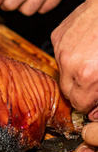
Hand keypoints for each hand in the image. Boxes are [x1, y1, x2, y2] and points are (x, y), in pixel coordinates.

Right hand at [51, 0, 97, 116]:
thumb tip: (94, 114)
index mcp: (87, 77)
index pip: (79, 104)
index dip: (89, 102)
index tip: (95, 98)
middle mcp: (69, 64)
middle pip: (67, 91)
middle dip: (81, 89)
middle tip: (95, 80)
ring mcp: (61, 49)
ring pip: (63, 71)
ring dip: (76, 70)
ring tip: (93, 58)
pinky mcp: (58, 36)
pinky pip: (61, 53)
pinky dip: (72, 53)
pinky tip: (87, 45)